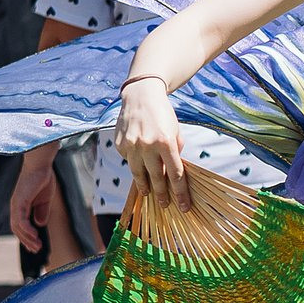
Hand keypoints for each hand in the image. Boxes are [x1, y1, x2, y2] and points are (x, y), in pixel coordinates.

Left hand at [10, 148, 58, 250]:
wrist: (41, 166)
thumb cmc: (42, 179)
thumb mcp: (44, 200)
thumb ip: (42, 212)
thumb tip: (40, 224)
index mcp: (21, 206)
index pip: (20, 226)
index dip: (26, 237)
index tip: (34, 247)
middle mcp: (16, 206)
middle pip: (17, 229)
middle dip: (26, 241)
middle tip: (36, 250)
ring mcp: (16, 204)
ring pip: (18, 227)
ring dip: (27, 238)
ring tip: (37, 246)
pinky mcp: (20, 201)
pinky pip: (20, 219)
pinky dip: (26, 229)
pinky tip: (35, 235)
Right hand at [116, 77, 188, 209]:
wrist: (141, 96)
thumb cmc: (163, 115)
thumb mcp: (175, 132)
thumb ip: (175, 152)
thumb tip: (174, 174)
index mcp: (166, 142)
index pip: (175, 174)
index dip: (181, 193)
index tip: (184, 206)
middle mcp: (147, 145)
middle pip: (157, 178)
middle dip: (162, 194)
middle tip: (166, 205)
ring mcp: (131, 146)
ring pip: (138, 174)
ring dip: (145, 186)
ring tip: (149, 194)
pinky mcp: (120, 145)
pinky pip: (129, 161)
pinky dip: (135, 165)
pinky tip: (139, 165)